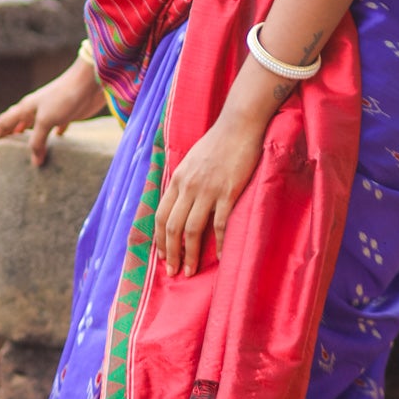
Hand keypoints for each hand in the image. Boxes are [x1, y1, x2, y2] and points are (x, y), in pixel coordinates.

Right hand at [0, 57, 103, 166]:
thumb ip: (38, 141)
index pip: (2, 123)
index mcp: (25, 108)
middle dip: (8, 138)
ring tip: (28, 152)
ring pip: (34, 126)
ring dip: (29, 138)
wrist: (89, 81)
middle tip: (3, 154)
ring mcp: (51, 110)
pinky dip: (53, 136)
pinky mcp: (66, 114)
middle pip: (16, 124)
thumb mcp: (46, 120)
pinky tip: (58, 143)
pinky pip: (56, 126)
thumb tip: (35, 162)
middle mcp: (35, 108)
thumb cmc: (64, 97)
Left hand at [154, 107, 265, 276]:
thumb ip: (183, 181)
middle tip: (173, 272)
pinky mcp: (228, 192)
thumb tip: (179, 203)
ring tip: (191, 271)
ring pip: (192, 229)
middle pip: (173, 227)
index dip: (160, 239)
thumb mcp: (191, 160)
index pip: (161, 216)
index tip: (163, 256)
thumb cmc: (217, 142)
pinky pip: (220, 224)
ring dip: (190, 254)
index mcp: (177, 179)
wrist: (238, 125)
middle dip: (171, 253)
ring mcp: (208, 190)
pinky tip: (220, 256)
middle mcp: (188, 186)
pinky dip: (219, 243)